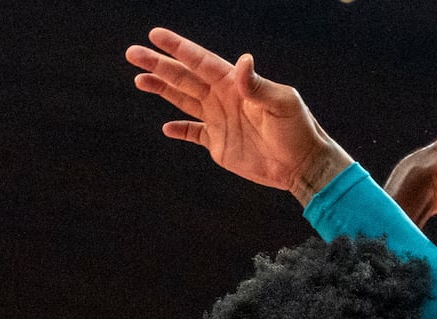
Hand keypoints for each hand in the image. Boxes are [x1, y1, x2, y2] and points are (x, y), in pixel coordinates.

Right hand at [126, 27, 350, 203]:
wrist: (303, 165)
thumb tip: (242, 61)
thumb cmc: (298, 130)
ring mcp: (220, 120)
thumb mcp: (282, 104)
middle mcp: (224, 99)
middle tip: (133, 53)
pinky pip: (194, 133)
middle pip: (185, 77)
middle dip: (159, 65)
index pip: (201, 62)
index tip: (155, 35)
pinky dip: (180, 130)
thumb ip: (258, 85)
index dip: (178, 48)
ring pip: (184, 100)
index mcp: (235, 85)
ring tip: (139, 79)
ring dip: (162, 89)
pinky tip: (166, 127)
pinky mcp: (220, 144)